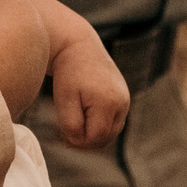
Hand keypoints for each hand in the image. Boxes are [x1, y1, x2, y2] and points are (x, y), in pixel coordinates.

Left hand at [46, 27, 130, 149]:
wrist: (77, 45)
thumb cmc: (67, 72)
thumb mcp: (64, 100)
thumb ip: (71, 125)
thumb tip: (78, 142)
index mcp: (109, 102)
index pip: (95, 138)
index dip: (77, 142)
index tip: (61, 134)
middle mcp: (122, 102)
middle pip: (106, 138)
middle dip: (85, 141)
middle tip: (64, 135)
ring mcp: (125, 99)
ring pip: (111, 132)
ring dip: (93, 135)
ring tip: (72, 126)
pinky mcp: (123, 97)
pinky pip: (113, 121)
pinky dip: (99, 125)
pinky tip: (82, 118)